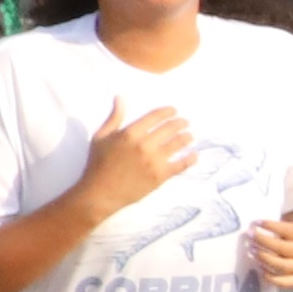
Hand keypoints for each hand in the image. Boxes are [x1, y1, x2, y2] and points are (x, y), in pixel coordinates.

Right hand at [71, 101, 199, 220]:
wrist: (100, 193)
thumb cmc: (98, 164)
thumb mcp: (100, 137)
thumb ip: (114, 118)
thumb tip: (120, 98)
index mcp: (129, 134)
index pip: (154, 117)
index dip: (167, 112)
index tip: (174, 111)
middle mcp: (144, 145)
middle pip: (169, 128)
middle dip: (180, 123)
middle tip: (185, 122)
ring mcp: (153, 161)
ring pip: (177, 144)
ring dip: (186, 138)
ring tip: (189, 136)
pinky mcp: (160, 176)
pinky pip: (181, 165)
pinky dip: (190, 158)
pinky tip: (194, 155)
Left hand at [248, 188, 292, 289]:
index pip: (288, 231)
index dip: (272, 226)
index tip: (257, 222)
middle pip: (282, 248)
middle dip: (263, 241)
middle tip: (250, 236)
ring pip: (281, 265)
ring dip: (264, 258)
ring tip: (251, 250)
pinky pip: (286, 282)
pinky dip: (273, 278)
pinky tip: (261, 269)